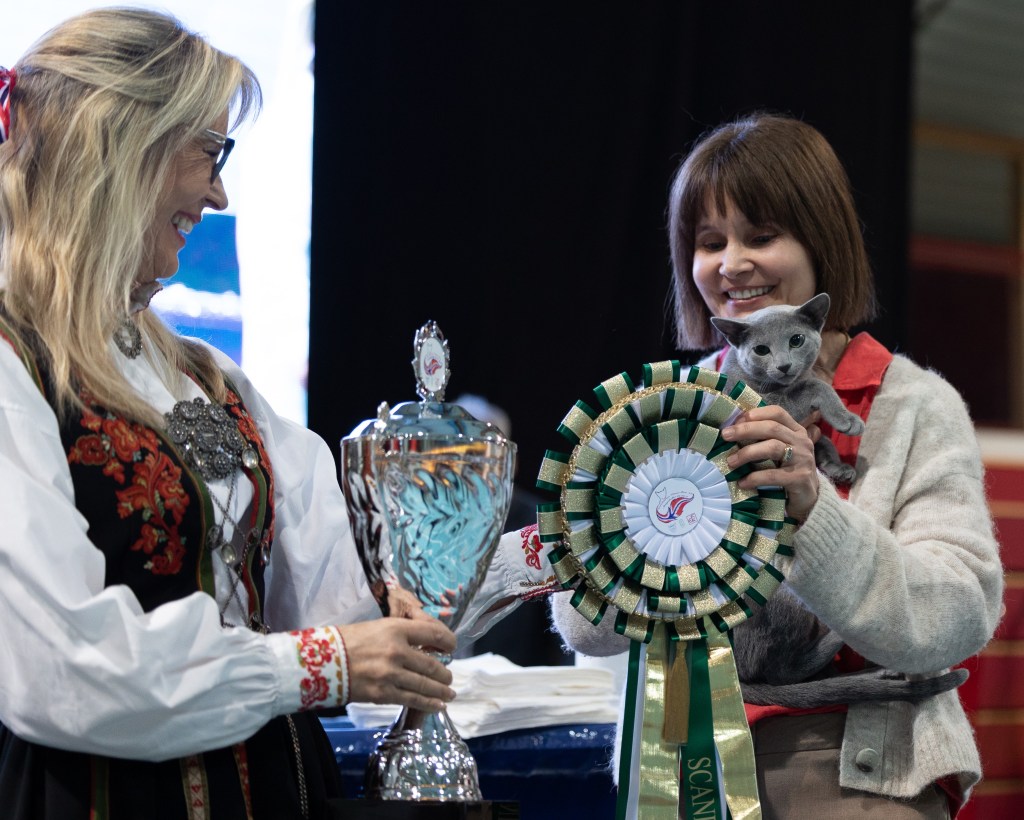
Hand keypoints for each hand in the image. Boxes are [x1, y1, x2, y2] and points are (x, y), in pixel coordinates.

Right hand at [338, 617, 456, 711]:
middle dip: (444, 674)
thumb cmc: (348, 640)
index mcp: (396, 629)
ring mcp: (391, 675)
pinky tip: (438, 706)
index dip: (449, 641)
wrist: (320, 661)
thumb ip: (403, 634)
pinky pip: (413, 700)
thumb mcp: (379, 627)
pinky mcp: (383, 694)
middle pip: (433, 665)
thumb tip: (426, 644)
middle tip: (448, 678)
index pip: (434, 633)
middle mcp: (397, 651)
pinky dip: (429, 704)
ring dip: (441, 691)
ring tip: (449, 694)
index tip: (452, 647)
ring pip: (426, 685)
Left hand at [721, 405, 819, 520]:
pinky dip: (755, 478)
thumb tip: (733, 430)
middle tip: (725, 435)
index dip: (756, 414)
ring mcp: (803, 460)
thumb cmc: (787, 471)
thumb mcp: (779, 451)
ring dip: (747, 453)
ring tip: (730, 461)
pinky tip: (742, 482)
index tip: (735, 421)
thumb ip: (764, 439)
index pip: (777, 413)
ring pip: (772, 448)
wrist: (809, 498)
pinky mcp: (800, 479)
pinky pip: (773, 475)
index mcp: (796, 431)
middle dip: (746, 430)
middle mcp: (801, 442)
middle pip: (772, 428)